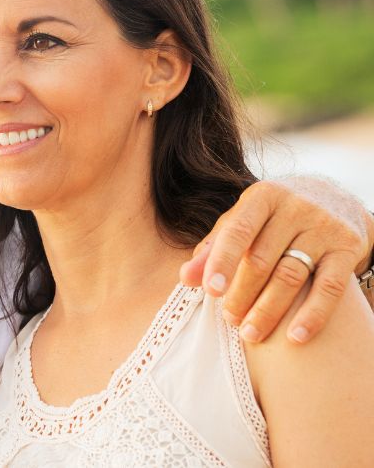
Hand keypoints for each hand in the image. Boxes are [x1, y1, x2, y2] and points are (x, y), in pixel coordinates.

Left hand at [179, 176, 373, 343]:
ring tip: (250, 334)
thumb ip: (213, 247)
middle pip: (262, 259)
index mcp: (262, 197)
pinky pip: (329, 287)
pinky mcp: (348, 248)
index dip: (222, 261)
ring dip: (268, 310)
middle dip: (242, 294)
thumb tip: (185, 278)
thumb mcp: (243, 222)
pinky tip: (296, 338)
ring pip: (291, 275)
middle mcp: (295, 207)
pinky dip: (312, 315)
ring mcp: (324, 227)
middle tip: (229, 320)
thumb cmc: (274, 217)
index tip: (210, 290)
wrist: (337, 200)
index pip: (238, 231)